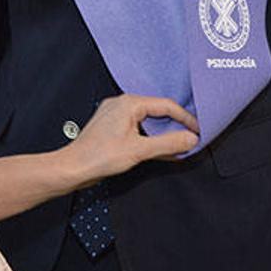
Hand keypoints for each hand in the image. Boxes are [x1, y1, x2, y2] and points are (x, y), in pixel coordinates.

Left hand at [65, 95, 198, 184]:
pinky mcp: (111, 126)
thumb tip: (192, 139)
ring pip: (148, 120)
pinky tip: (160, 150)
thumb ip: (168, 143)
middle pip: (157, 111)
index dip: (186, 118)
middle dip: (175, 125)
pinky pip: (138, 127)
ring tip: (178, 146)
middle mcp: (122, 103)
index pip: (166, 105)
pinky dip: (150, 137)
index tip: (199, 131)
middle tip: (191, 138)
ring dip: (163, 133)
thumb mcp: (140, 151)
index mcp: (129, 103)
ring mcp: (115, 114)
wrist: (71, 168)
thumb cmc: (99, 157)